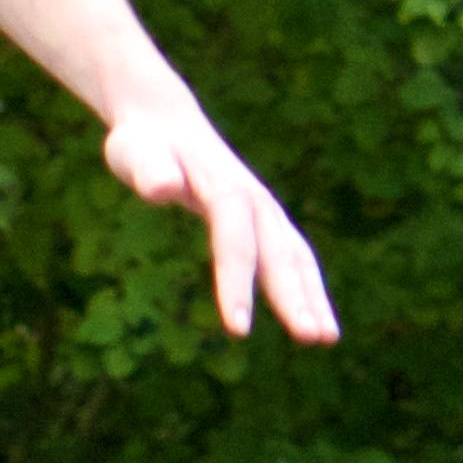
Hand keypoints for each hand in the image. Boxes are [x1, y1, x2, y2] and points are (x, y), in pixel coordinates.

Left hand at [102, 98, 337, 344]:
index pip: (233, 240)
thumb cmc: (142, 145)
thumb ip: (149, 170)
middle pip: (278, 252)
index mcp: (223, 187)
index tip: (238, 329)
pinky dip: (307, 287)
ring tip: (327, 340)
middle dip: (294, 296)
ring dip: (313, 296)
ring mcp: (264, 210)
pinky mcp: (264, 221)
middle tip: (312, 339)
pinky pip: (292, 257)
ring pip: (295, 256)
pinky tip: (315, 319)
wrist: (164, 123)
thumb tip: (161, 186)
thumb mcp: (135, 153)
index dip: (236, 283)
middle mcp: (253, 200)